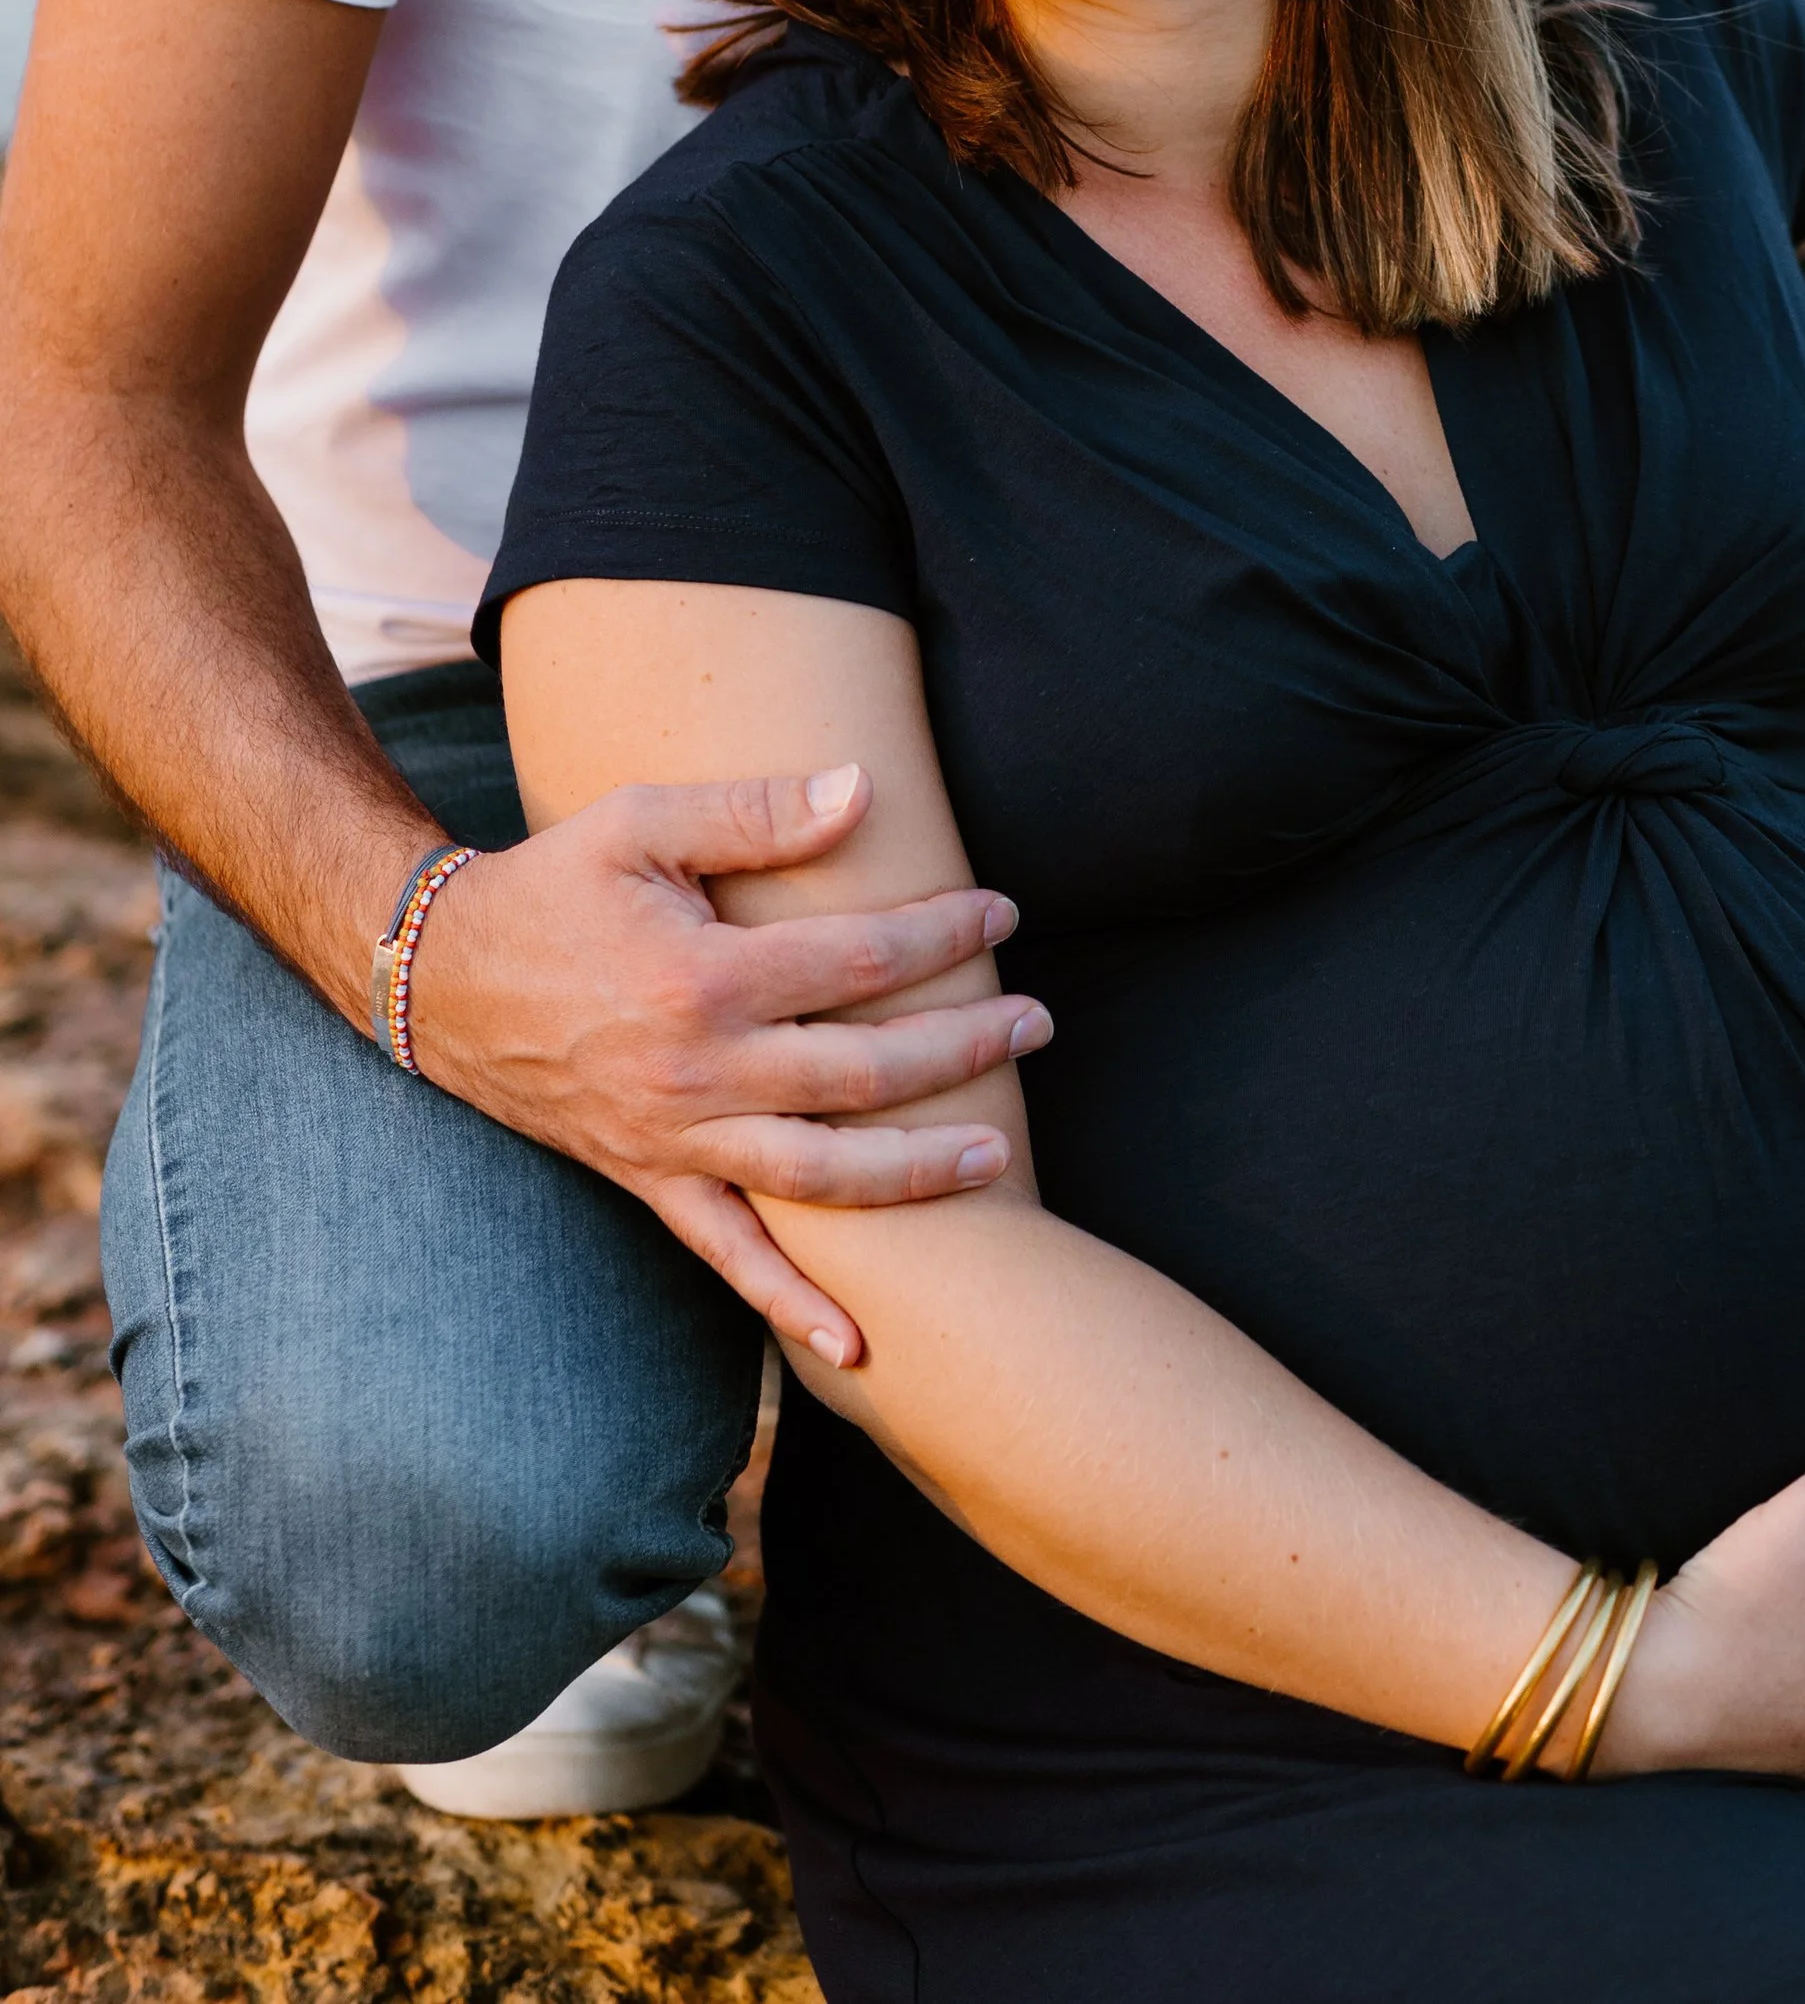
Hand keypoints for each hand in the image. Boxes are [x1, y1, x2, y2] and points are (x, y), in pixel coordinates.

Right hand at [404, 766, 1050, 1366]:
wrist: (438, 976)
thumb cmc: (550, 883)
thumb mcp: (638, 820)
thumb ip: (752, 811)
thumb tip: (861, 789)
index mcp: (702, 978)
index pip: (859, 961)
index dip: (941, 934)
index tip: (1002, 914)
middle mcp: (696, 1073)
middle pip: (862, 1072)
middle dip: (963, 1048)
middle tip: (1038, 1022)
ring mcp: (673, 1139)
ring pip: (819, 1175)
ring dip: (915, 1172)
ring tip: (998, 1157)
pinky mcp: (648, 1180)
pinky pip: (728, 1254)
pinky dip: (791, 1303)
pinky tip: (857, 1344)